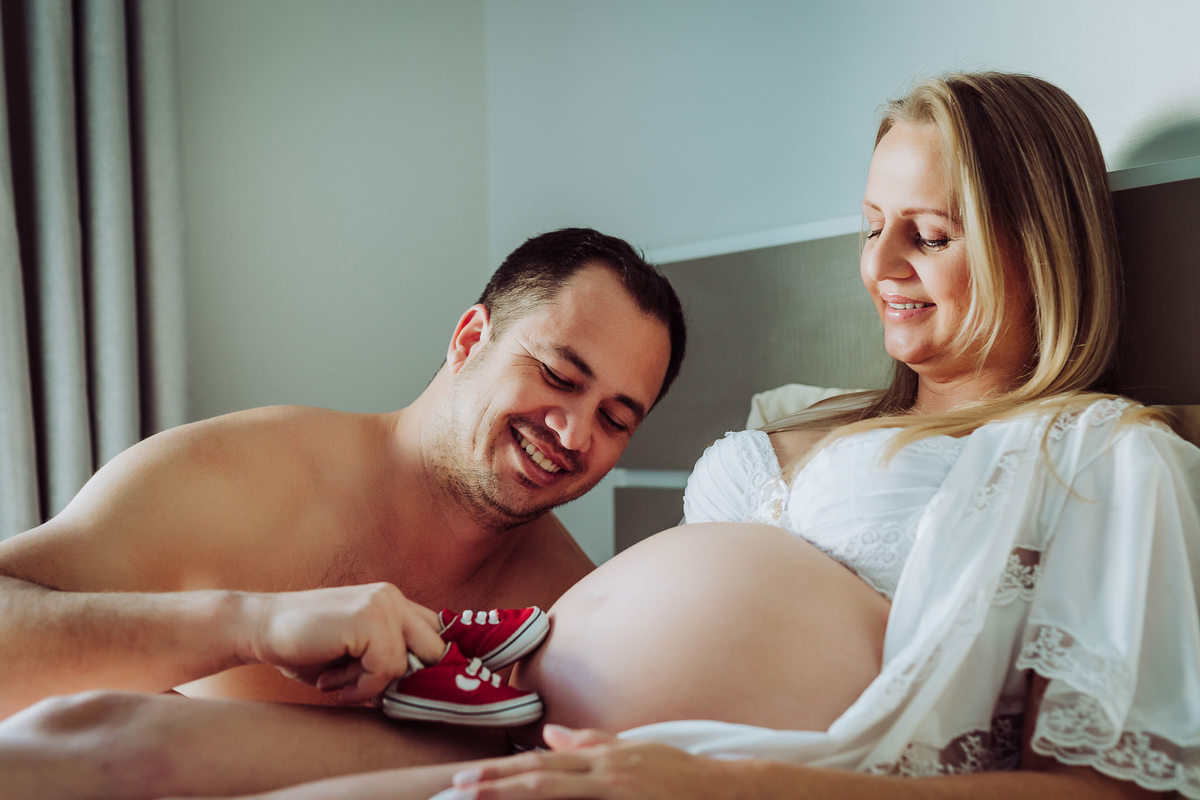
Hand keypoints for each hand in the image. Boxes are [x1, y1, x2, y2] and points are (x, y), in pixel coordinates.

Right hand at [240, 582, 445, 702]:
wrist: (258, 629)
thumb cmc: (305, 647)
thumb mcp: (356, 654)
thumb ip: (388, 662)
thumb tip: (427, 694)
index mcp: (392, 601)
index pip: (435, 634)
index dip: (431, 666)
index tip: (417, 693)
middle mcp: (392, 597)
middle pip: (435, 649)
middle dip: (412, 680)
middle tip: (375, 694)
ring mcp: (382, 604)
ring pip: (407, 665)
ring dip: (371, 686)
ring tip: (336, 683)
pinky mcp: (369, 619)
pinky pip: (384, 670)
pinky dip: (360, 688)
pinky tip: (329, 683)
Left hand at [439, 725, 740, 798]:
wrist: (729, 794)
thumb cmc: (682, 777)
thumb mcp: (636, 752)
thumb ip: (592, 745)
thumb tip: (550, 736)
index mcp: (604, 761)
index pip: (542, 765)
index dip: (502, 771)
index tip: (466, 778)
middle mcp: (607, 778)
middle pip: (541, 781)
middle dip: (496, 787)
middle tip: (455, 790)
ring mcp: (619, 799)